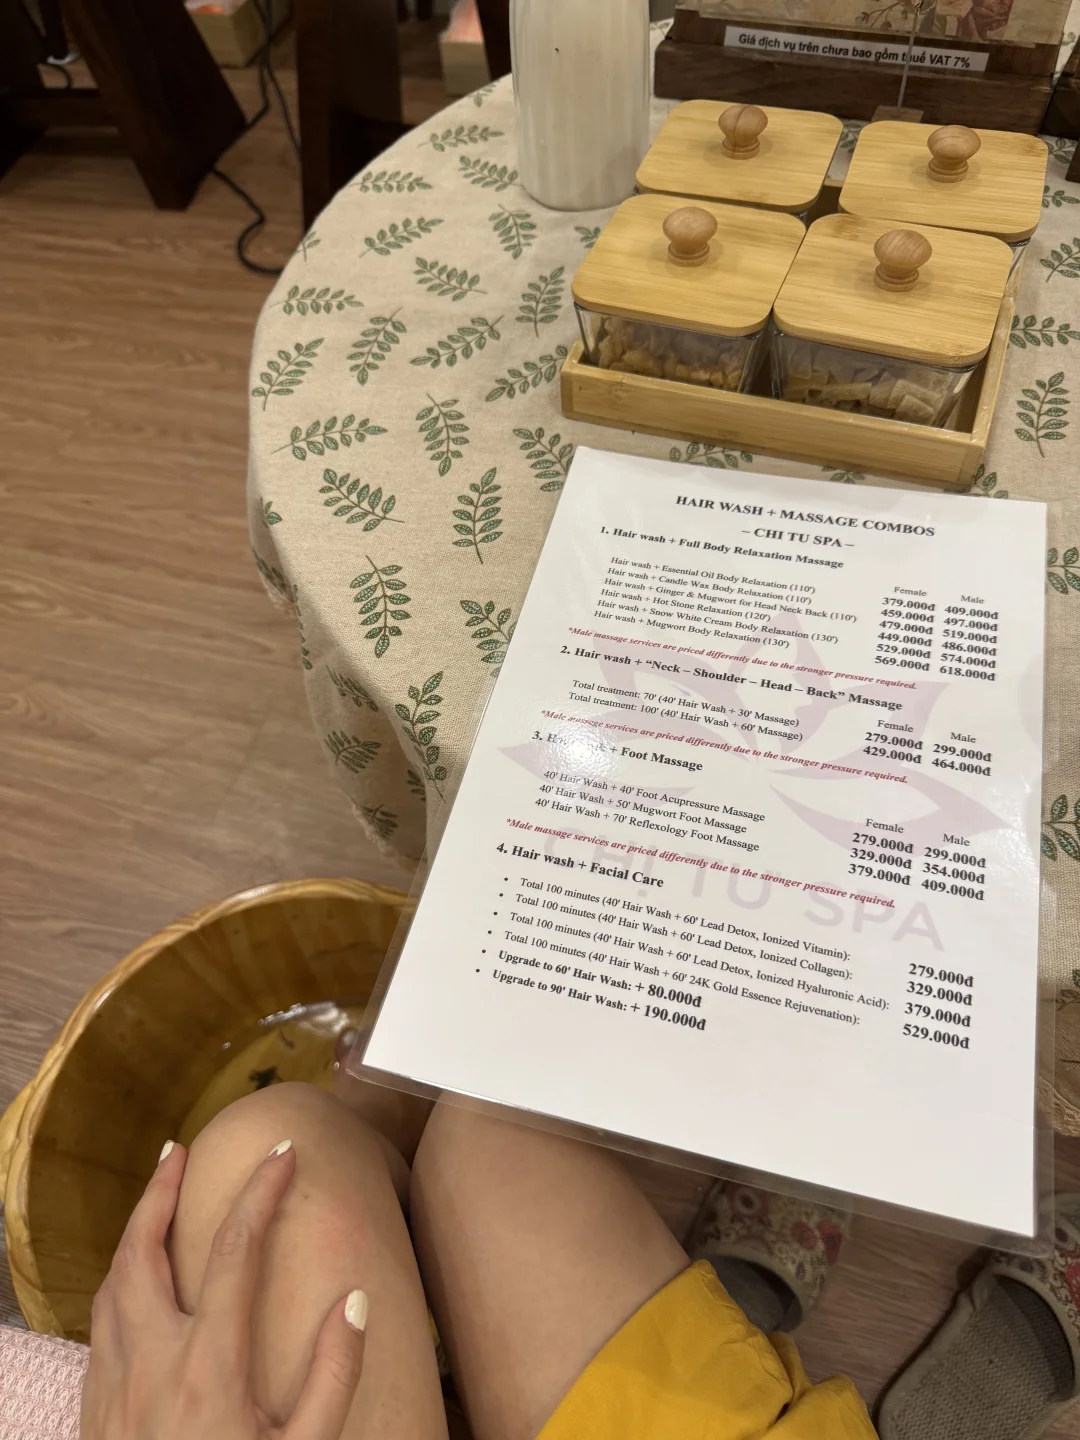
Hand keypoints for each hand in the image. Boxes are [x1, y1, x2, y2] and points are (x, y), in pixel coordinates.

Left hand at [81, 1139, 366, 1439]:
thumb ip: (334, 1376)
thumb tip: (357, 1302)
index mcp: (209, 1364)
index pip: (235, 1249)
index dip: (261, 1190)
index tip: (283, 1150)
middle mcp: (150, 1362)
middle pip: (142, 1250)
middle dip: (159, 1192)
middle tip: (179, 1151)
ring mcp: (113, 1387)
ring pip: (110, 1285)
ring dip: (131, 1233)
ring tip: (153, 1203)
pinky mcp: (95, 1414)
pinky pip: (100, 1326)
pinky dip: (117, 1283)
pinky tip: (134, 1288)